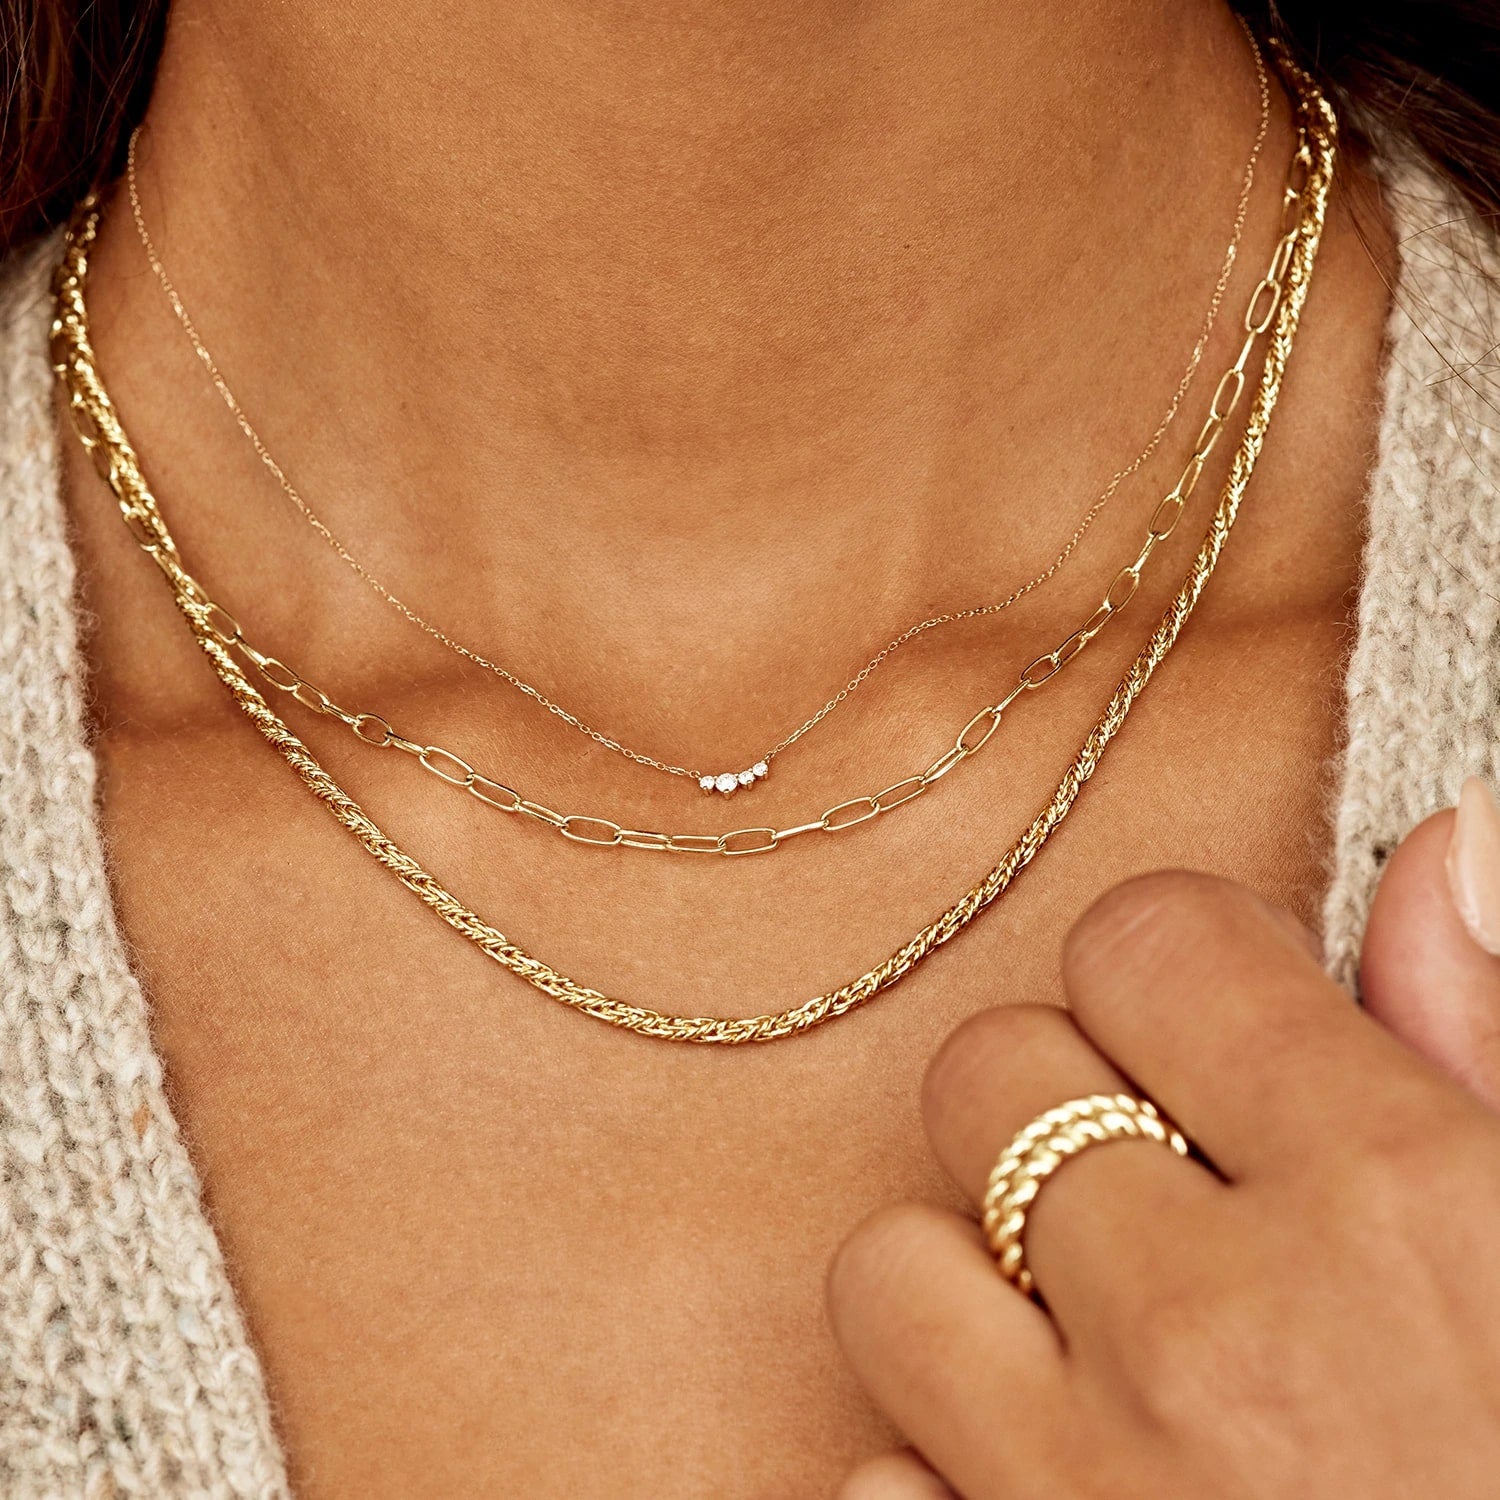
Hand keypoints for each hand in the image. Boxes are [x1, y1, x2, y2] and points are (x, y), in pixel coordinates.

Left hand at [829, 778, 1499, 1498]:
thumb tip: (1447, 841)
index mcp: (1403, 1211)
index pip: (1146, 937)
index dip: (1178, 962)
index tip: (1216, 1018)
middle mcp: (1217, 1342)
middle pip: (985, 1071)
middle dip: (1059, 1101)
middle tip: (1158, 1182)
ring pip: (890, 1266)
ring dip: (973, 1290)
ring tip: (1096, 1349)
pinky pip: (875, 1483)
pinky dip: (945, 1483)